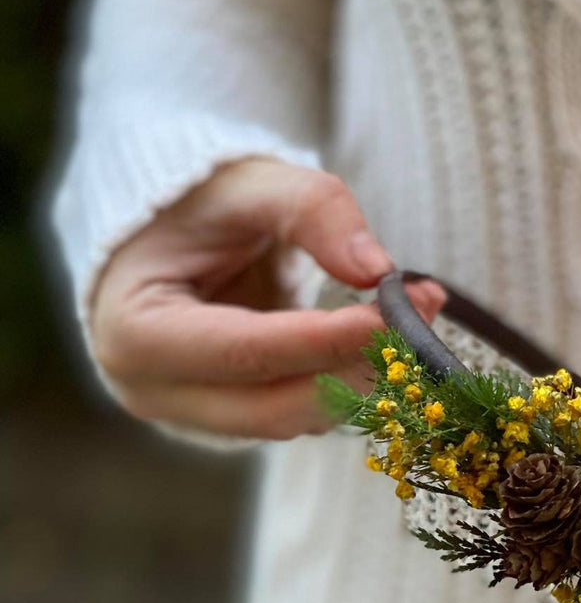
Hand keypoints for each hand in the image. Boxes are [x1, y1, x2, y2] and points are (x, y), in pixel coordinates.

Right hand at [90, 156, 443, 439]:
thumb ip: (312, 210)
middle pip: (275, 407)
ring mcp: (195, 416)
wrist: (168, 232)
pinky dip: (355, 380)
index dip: (324, 341)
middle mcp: (157, 391)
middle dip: (357, 368)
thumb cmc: (197, 201)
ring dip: (368, 377)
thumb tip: (376, 267)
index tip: (392, 317)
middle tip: (421, 318)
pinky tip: (391, 335)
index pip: (244, 352)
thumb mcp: (249, 183)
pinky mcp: (235, 420)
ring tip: (416, 312)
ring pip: (298, 420)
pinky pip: (306, 414)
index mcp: (137, 331)